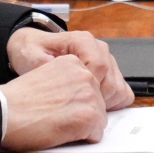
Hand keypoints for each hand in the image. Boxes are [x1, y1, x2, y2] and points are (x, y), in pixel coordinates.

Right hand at [0, 53, 108, 150]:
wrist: (4, 113)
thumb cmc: (17, 101)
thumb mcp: (45, 78)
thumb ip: (66, 84)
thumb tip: (79, 100)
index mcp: (73, 63)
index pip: (92, 87)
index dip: (78, 103)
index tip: (63, 108)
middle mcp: (85, 75)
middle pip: (99, 103)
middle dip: (83, 115)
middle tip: (58, 119)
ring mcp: (88, 95)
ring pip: (99, 120)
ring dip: (83, 128)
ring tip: (58, 126)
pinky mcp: (88, 116)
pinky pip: (96, 135)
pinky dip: (83, 140)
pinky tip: (62, 134)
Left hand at [8, 28, 132, 110]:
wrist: (32, 49)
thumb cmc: (31, 53)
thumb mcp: (31, 58)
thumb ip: (48, 69)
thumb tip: (65, 84)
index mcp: (83, 41)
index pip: (100, 66)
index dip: (91, 88)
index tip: (75, 102)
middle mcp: (99, 48)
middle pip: (112, 81)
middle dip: (96, 101)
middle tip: (75, 111)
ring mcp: (106, 60)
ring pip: (119, 88)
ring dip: (104, 104)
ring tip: (82, 110)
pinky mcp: (110, 72)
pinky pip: (122, 91)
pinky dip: (111, 103)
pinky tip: (93, 108)